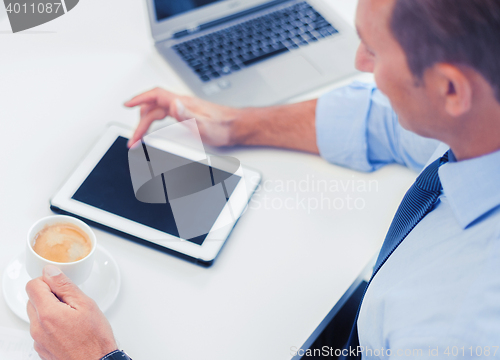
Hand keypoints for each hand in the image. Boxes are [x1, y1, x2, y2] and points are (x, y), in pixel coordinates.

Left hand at [26, 265, 116, 359]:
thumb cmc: (94, 339)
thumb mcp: (85, 304)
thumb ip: (65, 286)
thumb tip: (50, 271)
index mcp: (48, 313)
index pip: (33, 285)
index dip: (48, 281)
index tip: (61, 286)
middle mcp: (38, 328)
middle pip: (33, 299)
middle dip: (49, 296)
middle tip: (70, 302)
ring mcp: (38, 340)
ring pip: (36, 314)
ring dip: (50, 310)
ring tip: (71, 316)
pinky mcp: (41, 348)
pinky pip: (41, 329)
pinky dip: (51, 324)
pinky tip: (69, 329)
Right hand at [124, 87, 240, 147]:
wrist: (236, 127)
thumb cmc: (223, 127)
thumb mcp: (204, 125)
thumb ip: (187, 115)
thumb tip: (173, 104)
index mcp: (183, 103)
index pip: (156, 95)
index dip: (139, 98)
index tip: (126, 104)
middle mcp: (182, 103)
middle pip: (153, 107)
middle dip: (139, 121)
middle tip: (133, 138)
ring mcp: (184, 108)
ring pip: (158, 111)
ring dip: (145, 122)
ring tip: (138, 137)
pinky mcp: (187, 114)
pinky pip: (164, 115)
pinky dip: (154, 121)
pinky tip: (153, 129)